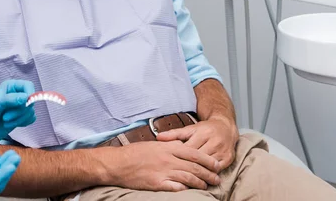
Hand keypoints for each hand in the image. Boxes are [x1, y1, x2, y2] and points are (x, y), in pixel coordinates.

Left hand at [0, 80, 35, 158]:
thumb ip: (11, 99)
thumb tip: (26, 98)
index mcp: (10, 86)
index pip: (28, 86)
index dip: (30, 94)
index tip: (25, 104)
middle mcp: (16, 95)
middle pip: (30, 101)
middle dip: (19, 111)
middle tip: (5, 117)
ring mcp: (19, 107)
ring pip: (31, 111)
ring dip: (19, 119)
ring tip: (5, 121)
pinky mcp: (20, 118)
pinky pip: (31, 119)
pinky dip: (23, 123)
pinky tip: (11, 124)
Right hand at [105, 140, 221, 191]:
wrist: (118, 163)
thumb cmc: (134, 153)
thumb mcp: (154, 144)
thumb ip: (168, 146)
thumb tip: (181, 147)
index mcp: (168, 147)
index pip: (194, 153)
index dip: (207, 159)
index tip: (216, 164)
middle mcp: (168, 159)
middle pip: (194, 166)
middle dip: (208, 173)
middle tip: (217, 178)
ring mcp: (163, 171)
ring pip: (188, 177)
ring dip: (200, 183)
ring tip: (207, 186)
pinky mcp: (157, 183)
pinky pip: (176, 187)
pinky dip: (185, 189)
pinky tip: (191, 191)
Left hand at [156, 118, 238, 170]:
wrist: (225, 127)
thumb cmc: (204, 129)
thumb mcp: (189, 129)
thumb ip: (174, 134)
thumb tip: (158, 137)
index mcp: (202, 133)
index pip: (189, 149)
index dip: (180, 157)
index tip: (170, 163)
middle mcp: (214, 141)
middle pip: (199, 157)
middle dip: (188, 165)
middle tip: (177, 173)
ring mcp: (222, 150)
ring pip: (208, 164)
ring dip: (199, 172)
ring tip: (188, 178)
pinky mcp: (229, 158)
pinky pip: (218, 169)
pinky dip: (210, 173)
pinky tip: (203, 178)